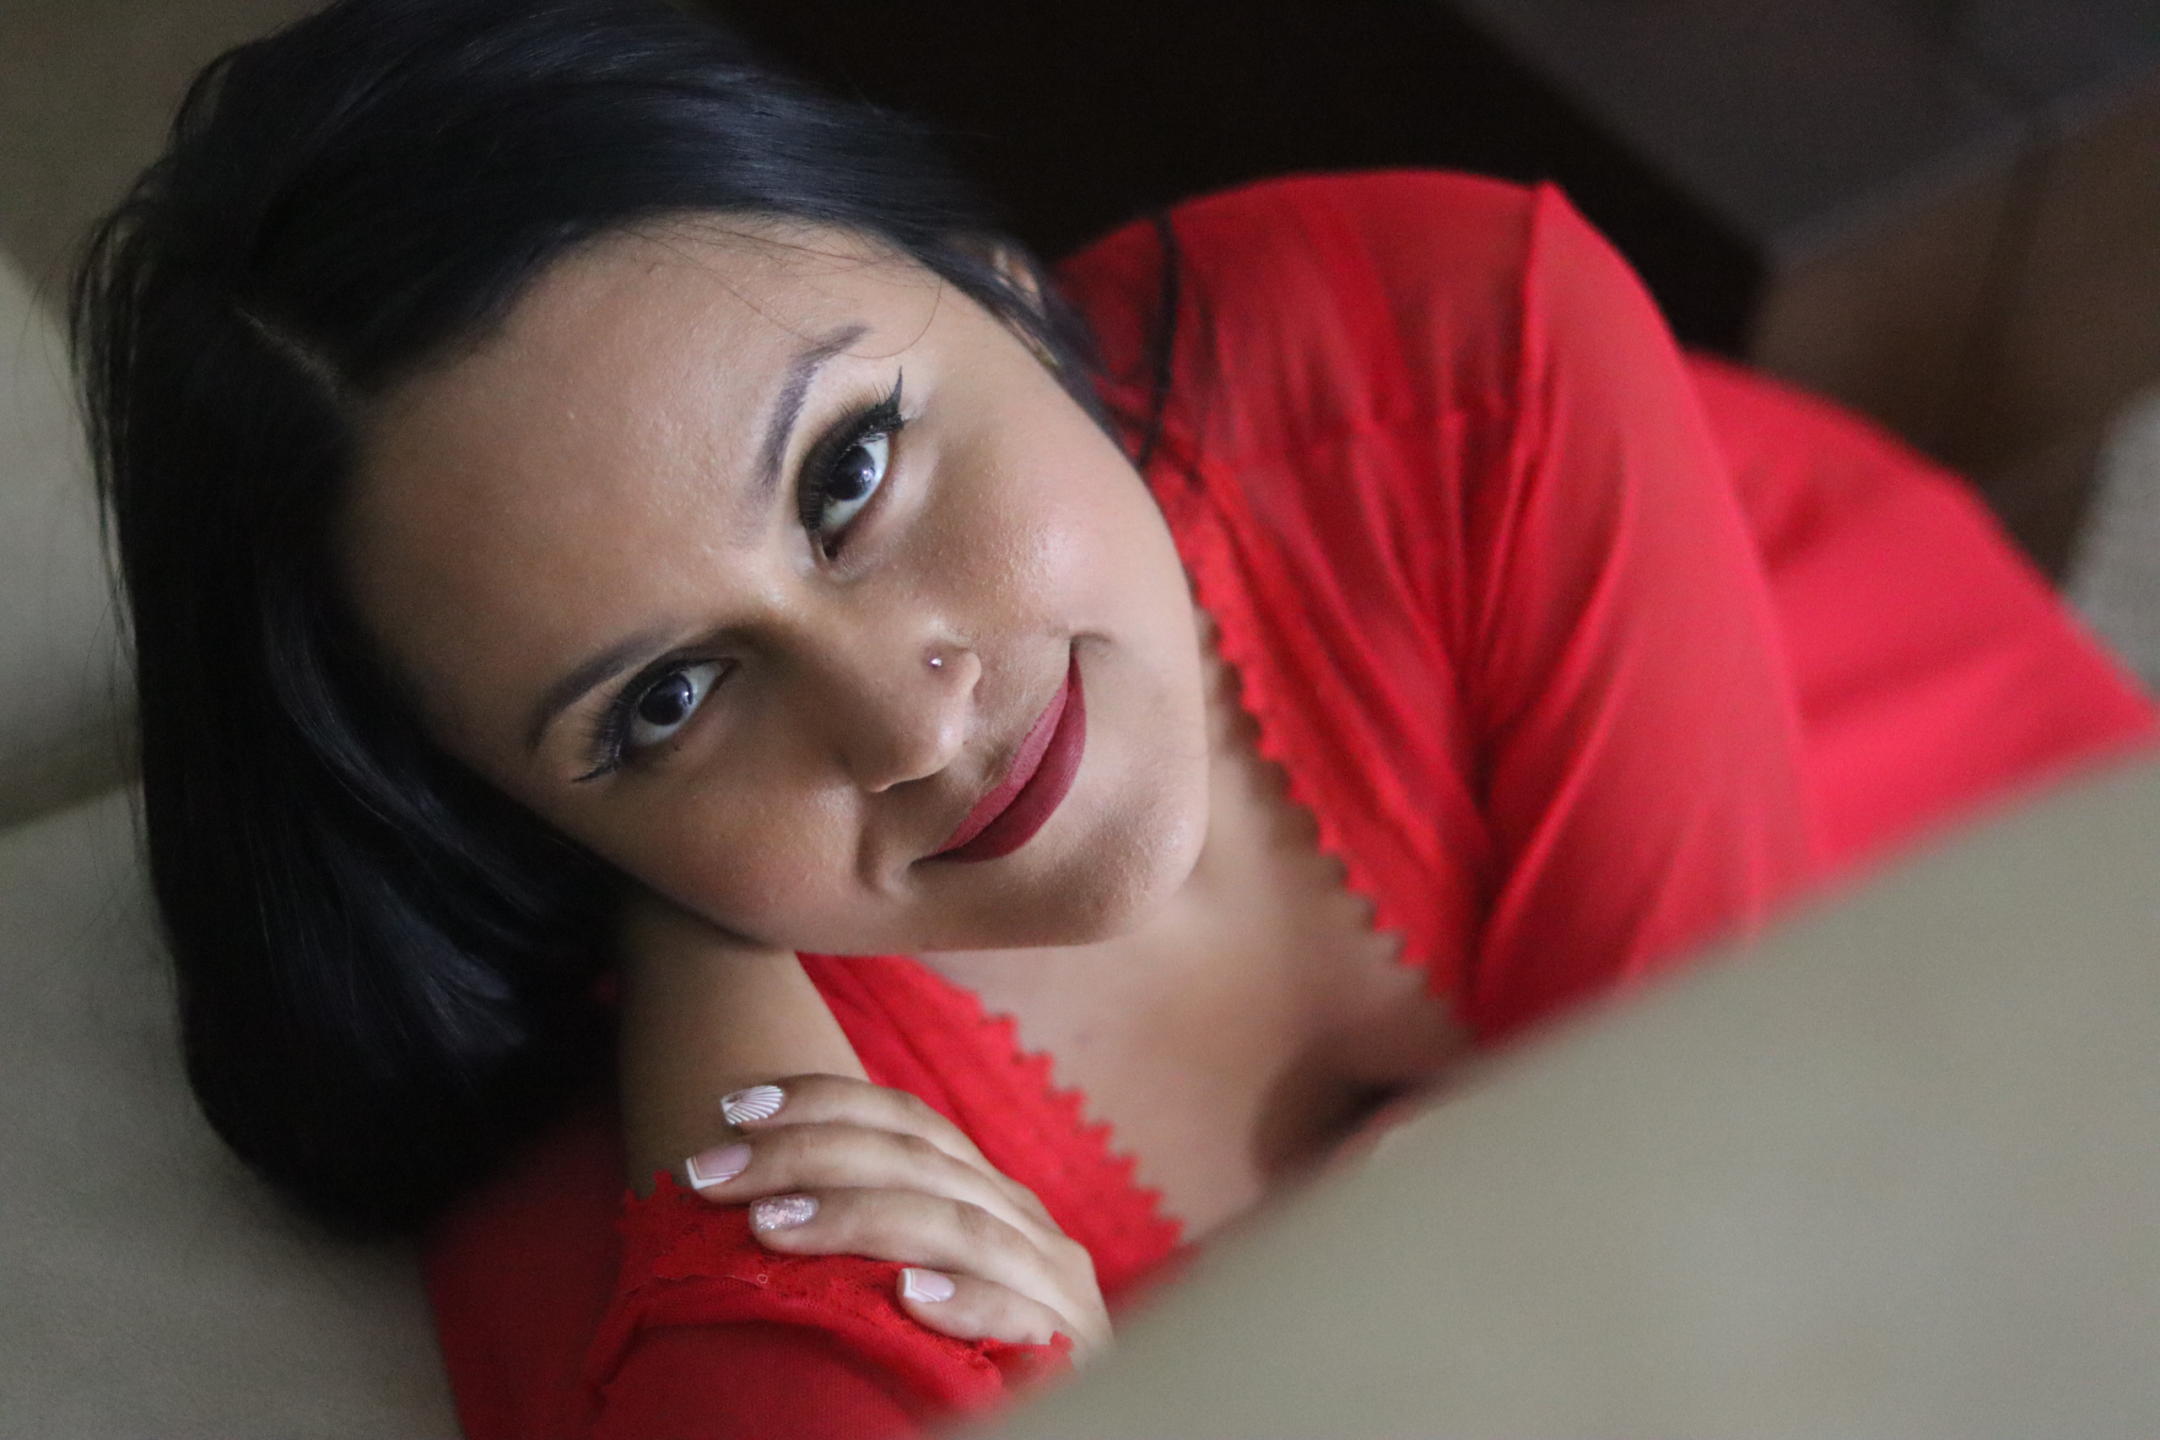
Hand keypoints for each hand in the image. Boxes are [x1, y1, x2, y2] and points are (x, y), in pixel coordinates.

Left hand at [677, 1072, 1112, 1362]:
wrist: (1075, 1424)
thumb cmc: (957, 1357)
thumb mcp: (914, 1275)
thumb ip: (869, 1234)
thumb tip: (756, 1191)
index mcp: (985, 1194)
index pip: (907, 1122)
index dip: (823, 1102)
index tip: (734, 1107)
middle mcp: (1024, 1223)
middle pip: (917, 1162)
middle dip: (806, 1156)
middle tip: (713, 1172)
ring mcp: (1055, 1285)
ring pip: (957, 1226)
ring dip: (859, 1219)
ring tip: (771, 1224)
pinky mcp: (1074, 1350)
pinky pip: (1023, 1317)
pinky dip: (970, 1301)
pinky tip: (910, 1296)